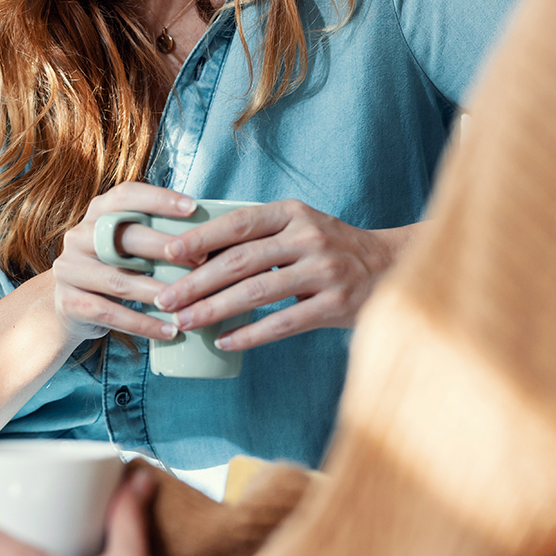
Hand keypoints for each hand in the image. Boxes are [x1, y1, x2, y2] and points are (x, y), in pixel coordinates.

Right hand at [52, 182, 197, 342]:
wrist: (70, 307)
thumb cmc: (115, 267)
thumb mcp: (127, 243)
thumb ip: (155, 231)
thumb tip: (210, 233)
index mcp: (98, 211)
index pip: (127, 195)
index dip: (159, 199)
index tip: (193, 207)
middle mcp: (79, 235)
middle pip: (125, 238)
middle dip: (166, 248)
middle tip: (201, 260)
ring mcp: (69, 268)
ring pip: (119, 280)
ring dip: (158, 292)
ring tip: (189, 302)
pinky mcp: (68, 302)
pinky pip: (110, 313)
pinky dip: (143, 324)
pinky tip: (170, 331)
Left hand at [149, 200, 414, 350]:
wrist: (391, 267)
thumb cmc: (331, 249)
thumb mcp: (299, 229)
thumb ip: (260, 238)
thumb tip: (197, 257)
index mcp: (294, 213)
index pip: (238, 222)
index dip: (201, 238)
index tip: (167, 252)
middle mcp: (309, 237)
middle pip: (240, 261)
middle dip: (196, 282)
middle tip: (164, 299)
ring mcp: (324, 270)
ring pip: (256, 292)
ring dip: (214, 310)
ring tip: (184, 322)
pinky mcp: (335, 304)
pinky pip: (283, 323)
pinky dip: (250, 334)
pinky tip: (224, 342)